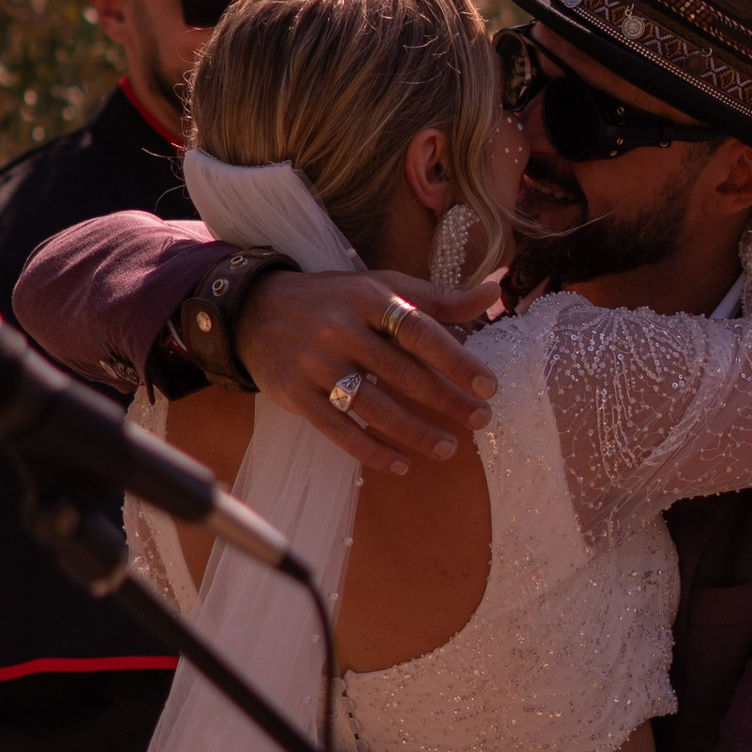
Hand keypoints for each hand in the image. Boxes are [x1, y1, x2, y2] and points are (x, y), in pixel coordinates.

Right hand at [232, 265, 502, 472]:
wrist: (255, 309)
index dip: (456, 359)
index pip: (419, 331)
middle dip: (446, 400)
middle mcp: (340, 330)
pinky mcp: (295, 395)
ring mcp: (315, 364)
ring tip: (448, 448)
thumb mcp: (381, 286)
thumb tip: (495, 290)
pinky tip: (401, 465)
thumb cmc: (335, 299)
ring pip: (372, 407)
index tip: (488, 385)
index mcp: (367, 298)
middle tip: (481, 419)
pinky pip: (338, 429)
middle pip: (401, 373)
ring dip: (414, 432)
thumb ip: (438, 297)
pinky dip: (371, 451)